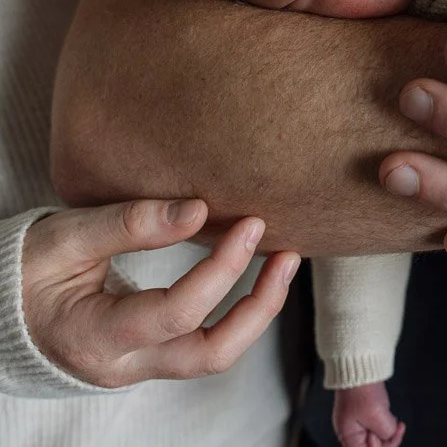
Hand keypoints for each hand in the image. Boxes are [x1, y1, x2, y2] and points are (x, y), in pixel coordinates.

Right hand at [21, 198, 299, 387]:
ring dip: (257, 311)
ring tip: (284, 261)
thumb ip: (129, 223)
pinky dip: (237, 311)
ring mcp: (140, 366)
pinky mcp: (152, 356)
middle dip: (260, 306)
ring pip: (214, 355)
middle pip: (211, 354)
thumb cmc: (27, 270)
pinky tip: (254, 274)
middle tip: (288, 254)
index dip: (221, 270)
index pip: (176, 312)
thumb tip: (200, 209)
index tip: (251, 224)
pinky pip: (205, 343)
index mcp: (96, 336)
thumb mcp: (66, 237)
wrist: (2, 308)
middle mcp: (124, 364)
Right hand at [334, 381, 405, 446]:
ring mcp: (359, 422)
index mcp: (347, 434)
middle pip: (372, 446)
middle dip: (386, 440)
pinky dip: (388, 424)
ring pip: (378, 438)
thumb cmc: (362, 388)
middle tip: (393, 427)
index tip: (386, 436)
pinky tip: (392, 418)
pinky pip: (379, 427)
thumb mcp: (377, 415)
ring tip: (393, 421)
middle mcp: (351, 431)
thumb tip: (391, 434)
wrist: (361, 366)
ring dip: (388, 431)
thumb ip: (386, 432)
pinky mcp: (367, 414)